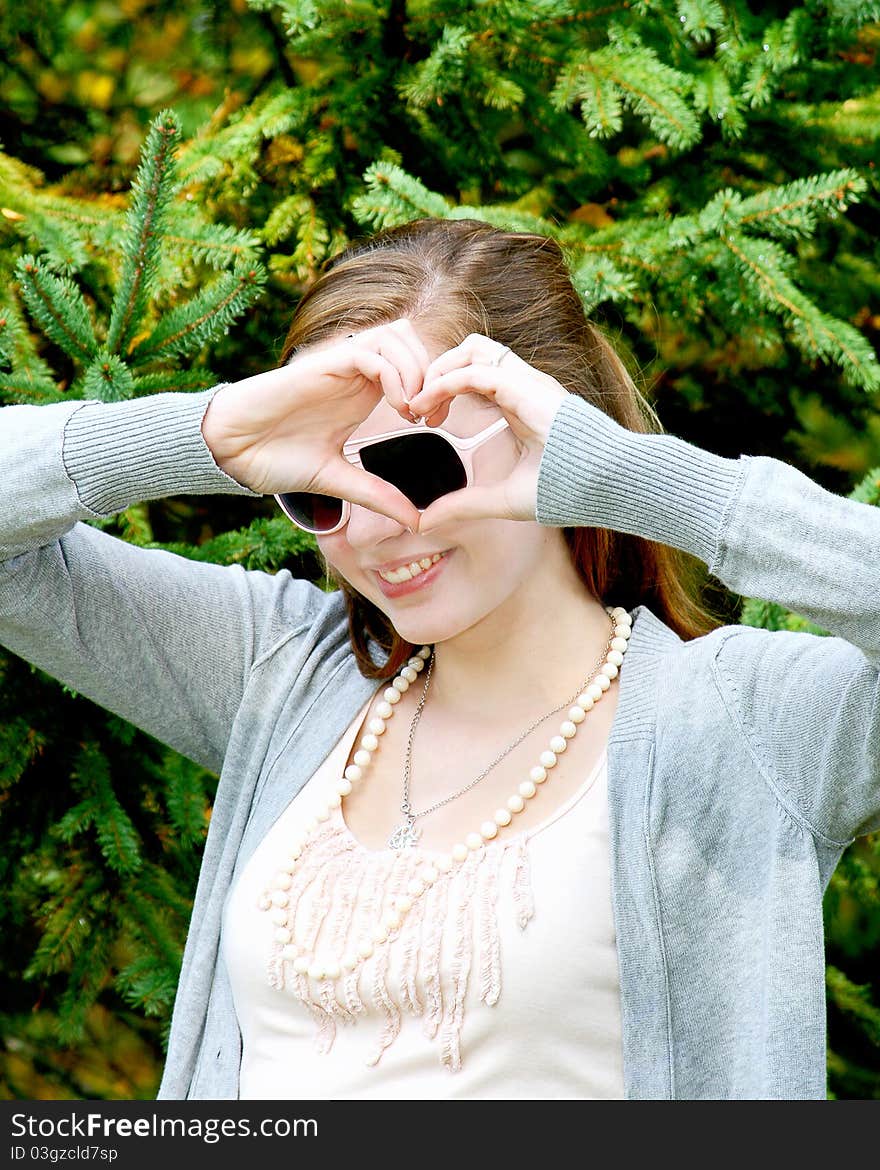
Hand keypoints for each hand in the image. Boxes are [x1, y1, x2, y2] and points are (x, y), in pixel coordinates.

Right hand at [201, 318, 428, 527]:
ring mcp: (339, 365)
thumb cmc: (276, 459)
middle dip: (432, 374)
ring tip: (414, 412)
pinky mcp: (321, 365)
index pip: (413, 362)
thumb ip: (377, 494)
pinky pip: (370, 351)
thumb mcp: (340, 480)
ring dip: (416, 370)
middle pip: (412, 340)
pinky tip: (396, 408)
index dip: (434, 386)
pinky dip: (394, 374)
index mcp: (362, 391)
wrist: (233, 452)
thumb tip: (417, 520)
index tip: (437, 423)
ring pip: (396, 336)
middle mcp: (354, 372)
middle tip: (433, 416)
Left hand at [409, 334, 568, 531]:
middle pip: (470, 352)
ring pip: (473, 348)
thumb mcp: (501, 500)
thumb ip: (463, 505)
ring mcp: (526, 382)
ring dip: (440, 369)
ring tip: (420, 403)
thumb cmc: (565, 490)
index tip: (425, 420)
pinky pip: (477, 370)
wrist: (604, 485)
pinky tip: (428, 405)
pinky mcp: (525, 387)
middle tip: (416, 409)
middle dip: (437, 372)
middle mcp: (523, 386)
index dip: (444, 389)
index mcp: (521, 404)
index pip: (475, 375)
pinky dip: (447, 382)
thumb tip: (423, 522)